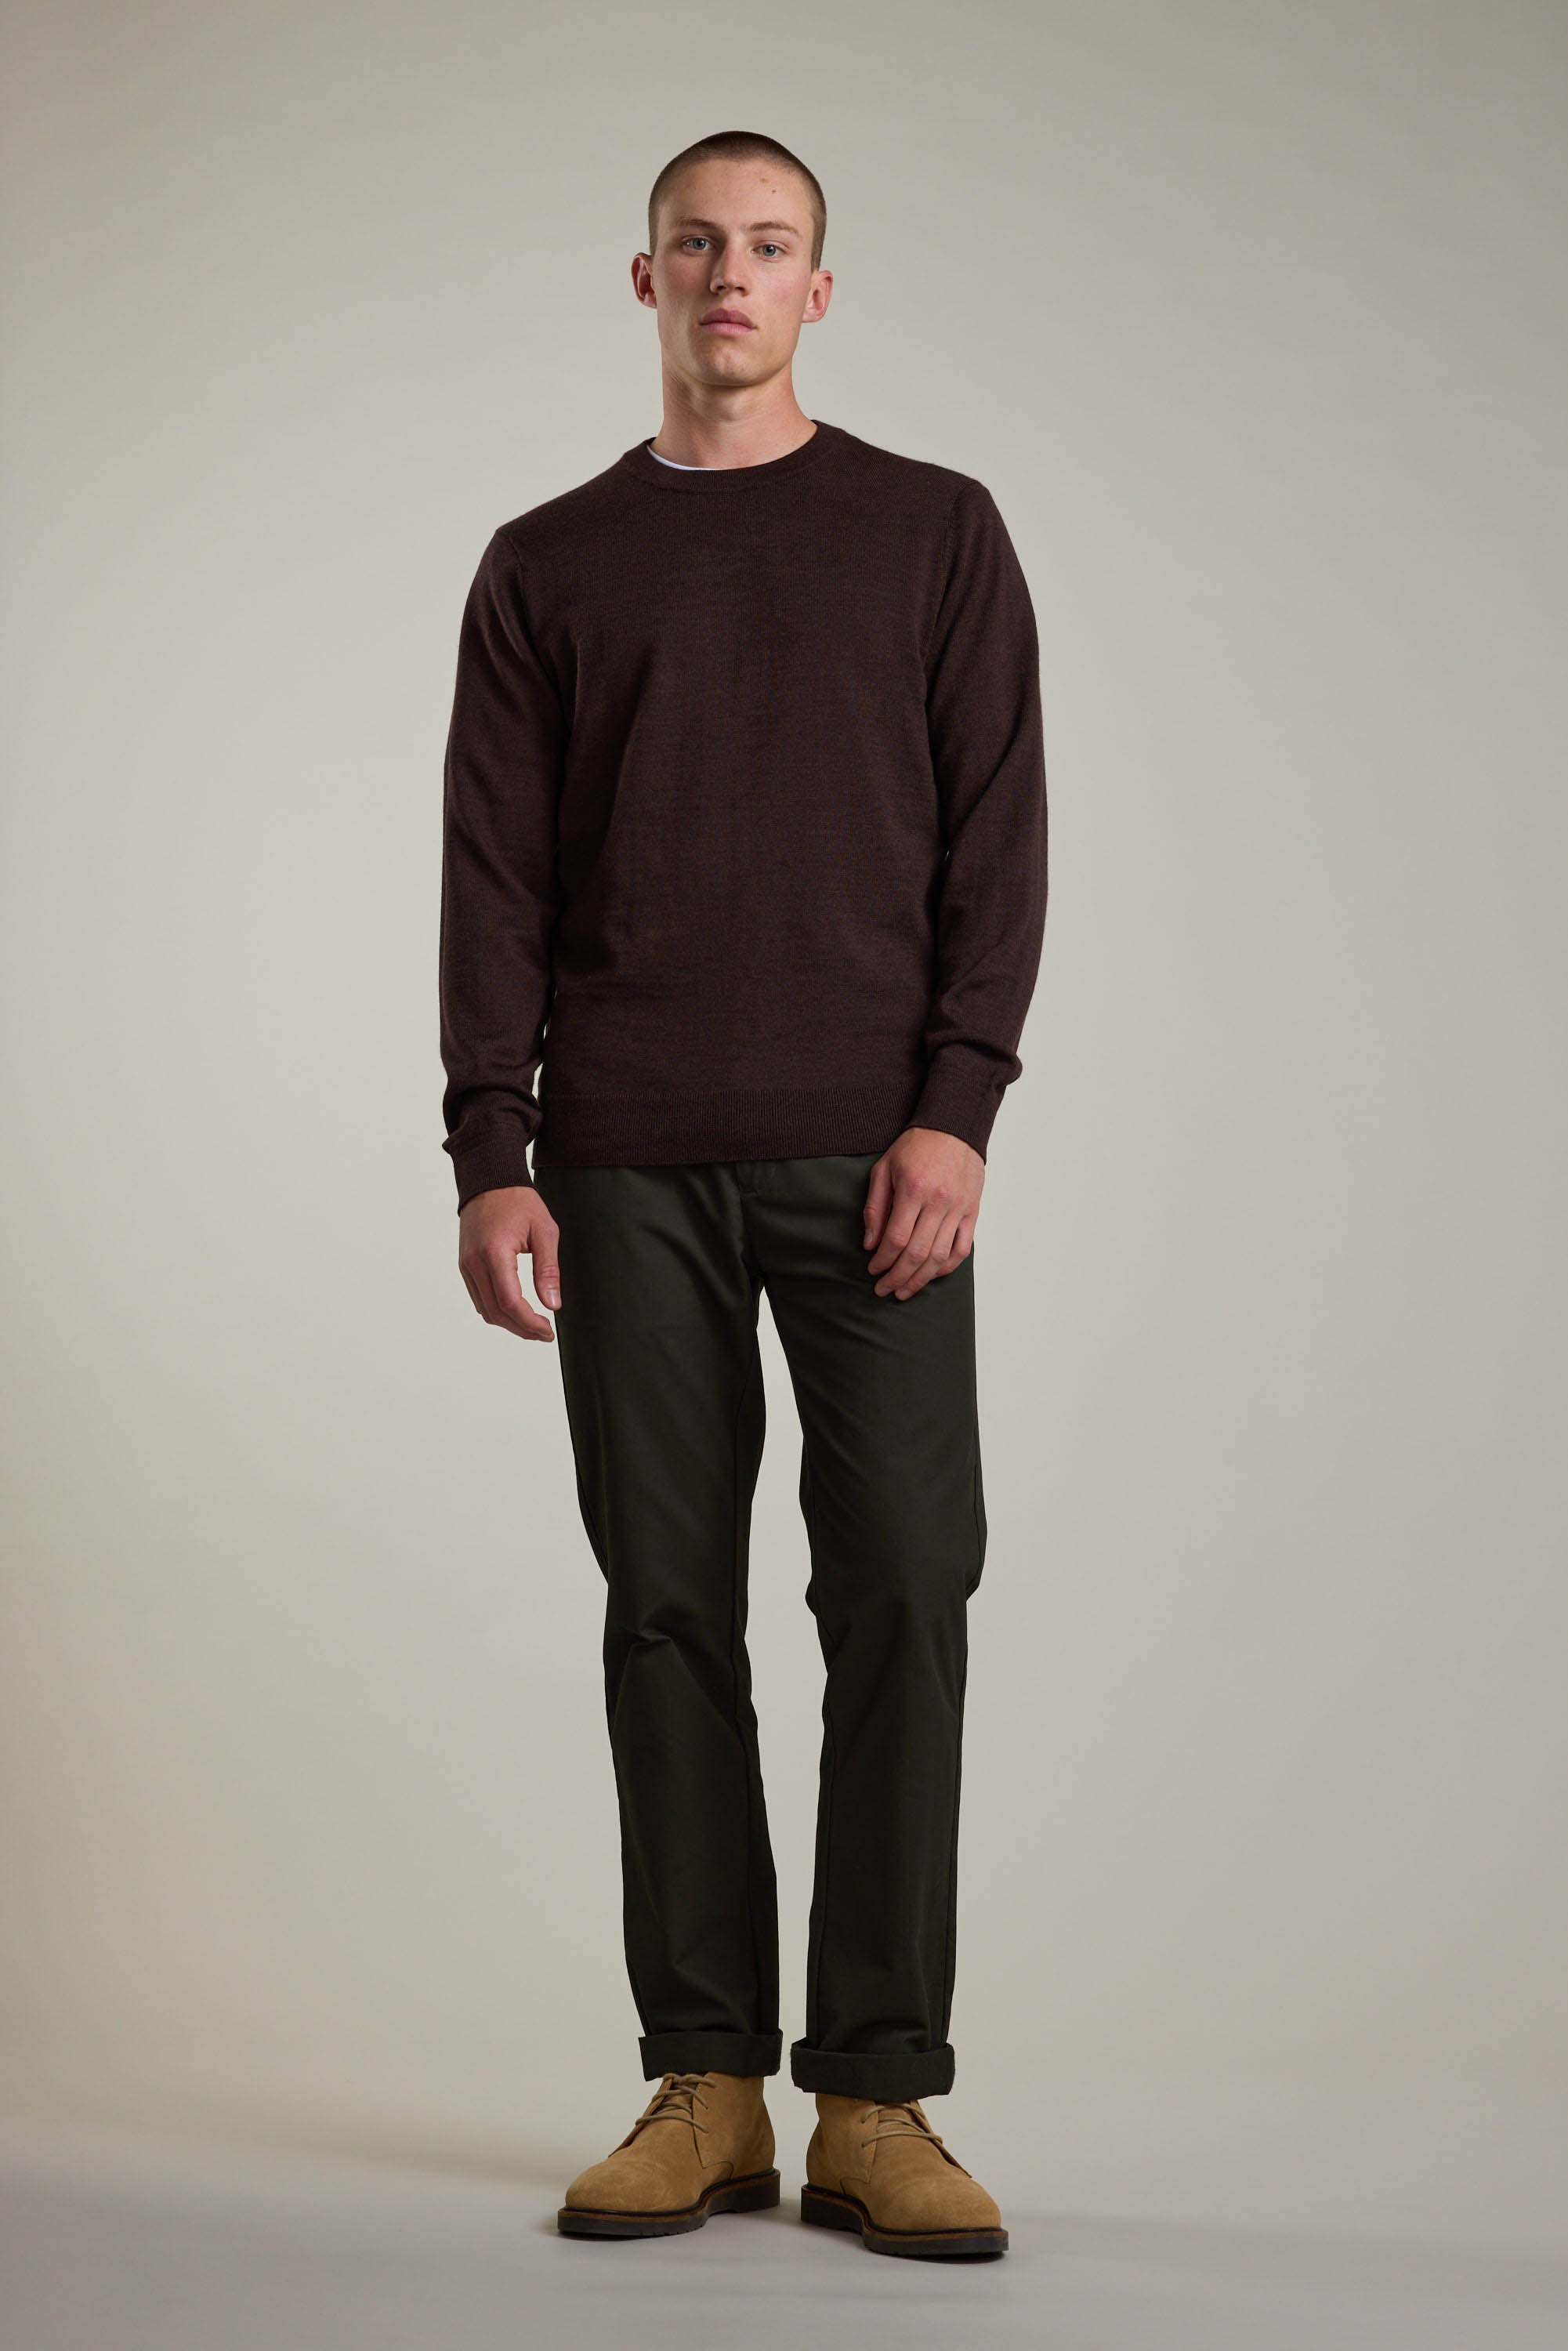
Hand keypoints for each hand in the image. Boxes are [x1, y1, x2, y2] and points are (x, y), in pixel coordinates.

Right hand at [457, 1185, 560, 1340]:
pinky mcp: (465, 1265)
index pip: (509, 1301)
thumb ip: (548, 1269)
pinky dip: (497, 1310)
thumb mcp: (544, 1231)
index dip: (529, 1322)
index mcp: (495, 1252)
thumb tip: (552, 1304)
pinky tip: (516, 1311)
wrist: (489, 1182)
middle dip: (521, 1328)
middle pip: (495, 1312)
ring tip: (534, 1326)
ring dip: (509, 1323)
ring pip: (484, 1309)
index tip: (548, 1330)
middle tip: (544, 1334)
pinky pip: (478, 1298)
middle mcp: (474, 1262)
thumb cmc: (519, 1202)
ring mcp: (466, 1265)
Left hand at [863, 1127, 983, 1299]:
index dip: (882, 1260)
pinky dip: (947, 1267)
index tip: (872, 1269)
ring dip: (920, 1279)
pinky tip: (931, 1275)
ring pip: (940, 1256)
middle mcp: (939, 1202)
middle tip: (883, 1289)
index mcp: (913, 1190)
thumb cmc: (915, 1146)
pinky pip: (962, 1249)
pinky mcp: (972, 1212)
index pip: (896, 1239)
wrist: (954, 1127)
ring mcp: (959, 1209)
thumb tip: (870, 1243)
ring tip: (904, 1291)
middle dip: (897, 1277)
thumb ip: (875, 1207)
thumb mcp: (884, 1168)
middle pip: (917, 1253)